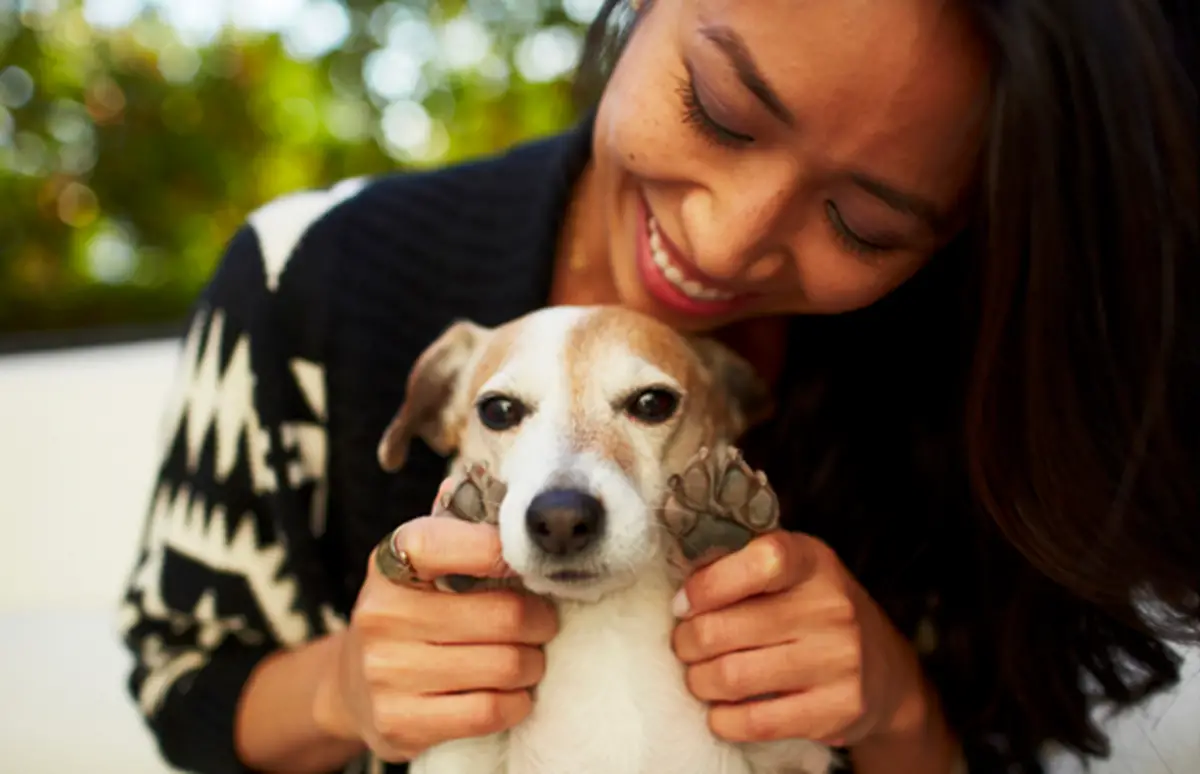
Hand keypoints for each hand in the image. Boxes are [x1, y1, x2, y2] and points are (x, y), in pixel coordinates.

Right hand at [313, 484, 558, 761]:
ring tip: (528, 657)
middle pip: (503, 615)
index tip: (528, 564)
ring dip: (532, 663)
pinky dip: (516, 702)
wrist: (351, 684)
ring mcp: (386, 672)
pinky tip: (513, 693)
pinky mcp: (398, 722)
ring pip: (504, 665)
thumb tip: (505, 496)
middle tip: (543, 621)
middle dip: (540, 620)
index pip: (449, 542)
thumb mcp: (422, 564)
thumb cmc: (411, 610)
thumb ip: (462, 531)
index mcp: (391, 561)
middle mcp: (381, 614)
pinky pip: (488, 711)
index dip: (501, 551)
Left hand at [671, 531, 930, 747]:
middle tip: (685, 646)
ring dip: (699, 681)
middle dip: (687, 641)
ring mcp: (838, 661)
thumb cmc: (814, 611)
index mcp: (812, 561)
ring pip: (732, 676)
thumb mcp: (788, 572)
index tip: (684, 604)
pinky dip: (723, 719)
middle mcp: (831, 608)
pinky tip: (721, 709)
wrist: (884, 669)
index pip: (760, 562)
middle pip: (724, 628)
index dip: (707, 585)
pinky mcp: (837, 709)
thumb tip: (684, 594)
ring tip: (700, 676)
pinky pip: (756, 721)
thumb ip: (737, 569)